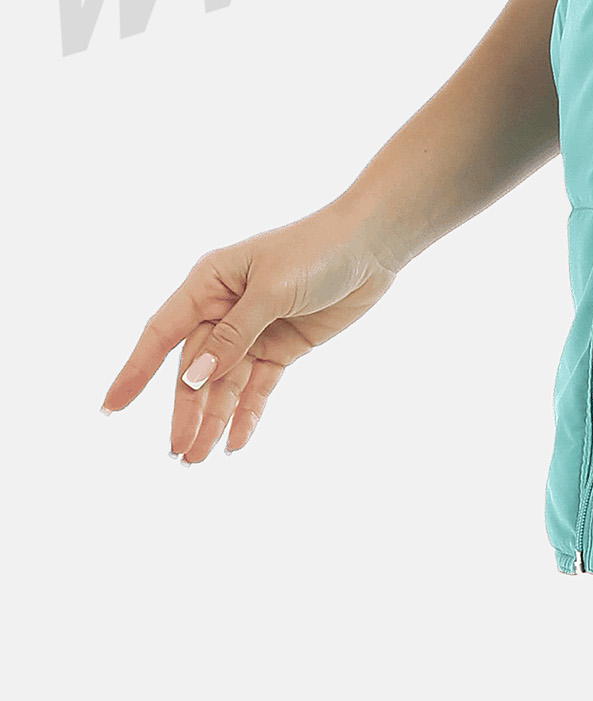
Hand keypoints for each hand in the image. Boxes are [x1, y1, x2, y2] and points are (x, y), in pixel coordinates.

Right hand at [101, 200, 398, 461]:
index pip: (162, 332)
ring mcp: (254, 329)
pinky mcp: (282, 345)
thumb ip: (233, 335)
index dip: (135, 370)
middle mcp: (225, 307)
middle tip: (178, 451)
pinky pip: (257, 385)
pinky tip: (236, 442)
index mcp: (210, 281)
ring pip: (224, 383)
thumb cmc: (318, 249)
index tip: (110, 407)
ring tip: (199, 457)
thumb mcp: (272, 290)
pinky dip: (247, 413)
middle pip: (195, 368)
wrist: (374, 243)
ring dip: (213, 419)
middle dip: (185, 409)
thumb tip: (194, 377)